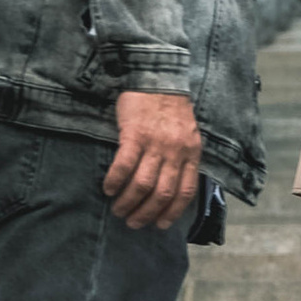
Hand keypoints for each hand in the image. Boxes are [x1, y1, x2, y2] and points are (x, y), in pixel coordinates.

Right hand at [104, 87, 201, 227]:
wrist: (157, 75)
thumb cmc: (171, 107)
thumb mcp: (188, 133)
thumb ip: (183, 157)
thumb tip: (173, 186)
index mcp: (191, 152)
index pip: (185, 192)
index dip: (171, 213)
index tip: (159, 225)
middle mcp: (176, 151)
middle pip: (162, 194)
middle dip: (146, 214)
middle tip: (132, 222)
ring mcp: (156, 143)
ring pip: (142, 184)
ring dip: (128, 202)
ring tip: (118, 209)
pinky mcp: (135, 134)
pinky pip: (124, 165)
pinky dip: (115, 181)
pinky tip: (108, 188)